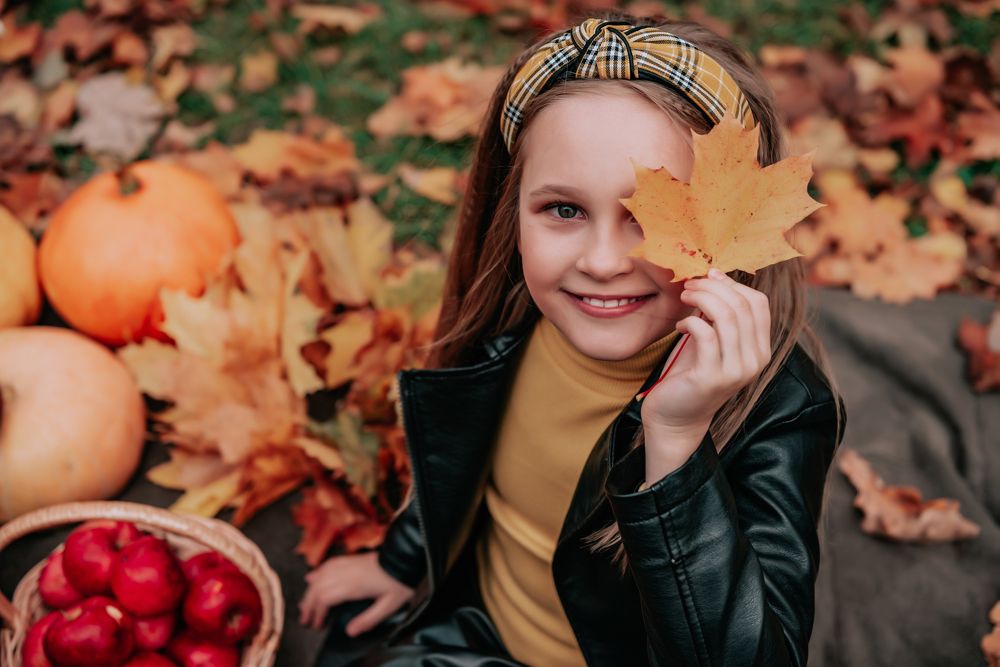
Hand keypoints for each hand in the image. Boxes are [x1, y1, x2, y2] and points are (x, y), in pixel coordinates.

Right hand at [298, 551, 414, 635]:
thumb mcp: (388, 605)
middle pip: (318, 588)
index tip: (316, 625)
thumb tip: (349, 631)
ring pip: (320, 576)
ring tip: (304, 604)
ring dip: (309, 591)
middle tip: (304, 619)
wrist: (404, 557)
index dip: (317, 613)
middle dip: (308, 604)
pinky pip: (328, 564)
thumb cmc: (399, 581)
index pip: (325, 599)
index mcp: (354, 585)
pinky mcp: (350, 559)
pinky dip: (317, 572)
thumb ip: (369, 619)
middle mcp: (346, 573)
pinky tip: (311, 578)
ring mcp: (347, 564)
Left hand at [640, 268, 770, 457]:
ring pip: (725, 316)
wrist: (676, 417)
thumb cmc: (692, 374)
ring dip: (701, 298)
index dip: (733, 284)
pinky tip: (680, 326)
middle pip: (741, 305)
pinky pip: (706, 334)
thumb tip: (715, 275)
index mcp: (761, 349)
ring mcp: (736, 371)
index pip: (759, 303)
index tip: (709, 276)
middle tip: (690, 284)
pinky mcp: (712, 377)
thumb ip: (719, 314)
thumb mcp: (712, 340)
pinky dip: (690, 322)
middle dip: (713, 286)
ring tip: (684, 297)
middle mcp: (755, 361)